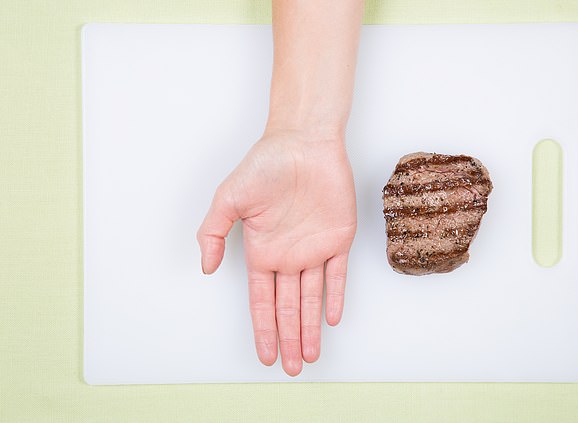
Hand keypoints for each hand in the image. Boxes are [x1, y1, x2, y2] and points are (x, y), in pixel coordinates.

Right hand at [197, 130, 356, 375]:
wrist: (303, 141)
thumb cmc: (264, 165)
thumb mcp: (228, 199)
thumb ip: (212, 233)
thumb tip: (206, 269)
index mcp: (261, 251)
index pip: (262, 301)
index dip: (263, 329)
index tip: (265, 356)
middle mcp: (287, 256)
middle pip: (288, 308)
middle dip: (288, 339)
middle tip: (292, 369)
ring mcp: (313, 249)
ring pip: (312, 298)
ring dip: (310, 327)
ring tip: (310, 356)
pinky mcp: (338, 238)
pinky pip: (338, 274)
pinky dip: (335, 297)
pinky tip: (331, 320)